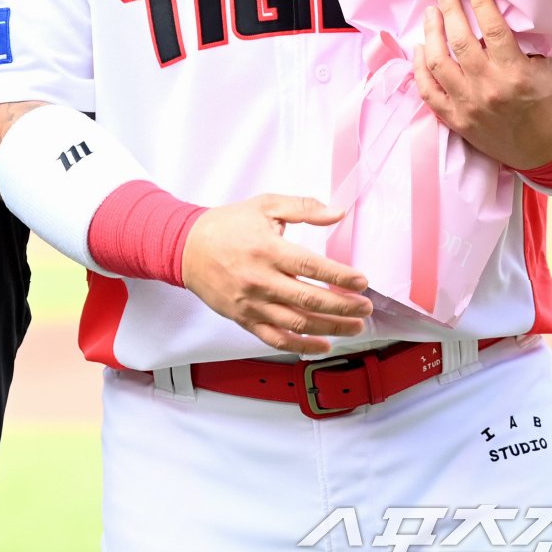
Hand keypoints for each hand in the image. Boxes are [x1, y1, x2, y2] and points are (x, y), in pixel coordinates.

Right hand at [180, 196, 371, 353]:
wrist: (186, 247)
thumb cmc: (227, 224)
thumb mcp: (265, 205)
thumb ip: (303, 208)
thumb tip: (337, 213)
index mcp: (268, 249)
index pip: (312, 267)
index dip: (341, 276)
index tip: (362, 281)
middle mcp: (260, 280)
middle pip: (309, 300)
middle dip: (343, 306)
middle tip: (365, 307)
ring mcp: (252, 304)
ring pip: (297, 323)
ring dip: (331, 328)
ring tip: (355, 326)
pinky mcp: (244, 319)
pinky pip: (275, 339)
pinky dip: (301, 345)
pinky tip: (323, 345)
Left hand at [412, 0, 551, 169]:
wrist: (549, 153)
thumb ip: (540, 41)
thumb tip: (523, 9)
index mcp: (517, 74)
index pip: (493, 29)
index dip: (480, 2)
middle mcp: (489, 88)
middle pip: (460, 40)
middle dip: (449, 10)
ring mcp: (468, 105)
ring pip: (437, 63)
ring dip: (431, 33)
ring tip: (431, 14)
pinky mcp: (455, 120)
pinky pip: (427, 91)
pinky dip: (419, 68)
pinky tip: (420, 49)